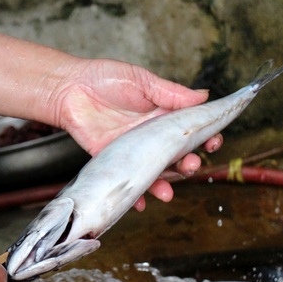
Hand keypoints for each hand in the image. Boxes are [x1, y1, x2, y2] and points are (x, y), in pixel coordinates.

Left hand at [49, 58, 222, 204]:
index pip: (189, 130)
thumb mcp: (142, 81)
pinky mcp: (112, 160)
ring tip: (168, 191)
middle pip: (176, 155)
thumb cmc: (104, 79)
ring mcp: (132, 150)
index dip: (205, 137)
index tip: (213, 142)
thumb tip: (203, 96)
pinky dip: (136, 195)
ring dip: (165, 184)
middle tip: (191, 165)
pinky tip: (142, 203)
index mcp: (162, 114)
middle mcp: (150, 135)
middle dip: (188, 164)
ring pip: (155, 171)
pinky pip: (128, 180)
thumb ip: (170, 92)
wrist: (69, 89)